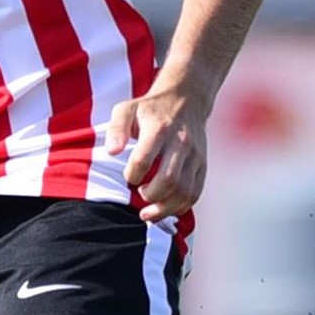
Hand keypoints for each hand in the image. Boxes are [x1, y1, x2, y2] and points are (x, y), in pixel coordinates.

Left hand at [105, 86, 210, 222]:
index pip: (144, 159)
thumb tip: (111, 152)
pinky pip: (196, 192)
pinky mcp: (202, 165)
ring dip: (166, 208)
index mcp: (159, 129)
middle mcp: (180, 143)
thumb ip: (116, 129)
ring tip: (149, 213)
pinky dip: (181, 206)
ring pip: (185, 191)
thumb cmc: (149, 109)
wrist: (185, 101)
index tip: (128, 177)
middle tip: (139, 196)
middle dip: (151, 196)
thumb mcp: (126, 109)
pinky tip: (166, 209)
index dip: (132, 174)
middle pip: (169, 180)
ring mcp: (194, 156)